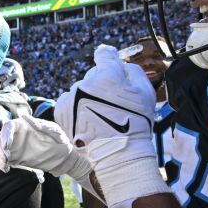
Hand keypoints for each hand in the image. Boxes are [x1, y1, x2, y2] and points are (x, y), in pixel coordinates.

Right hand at [0, 116, 92, 180]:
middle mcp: (17, 135)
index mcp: (24, 126)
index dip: (5, 134)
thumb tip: (25, 117)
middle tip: (5, 158)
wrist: (64, 157)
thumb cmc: (60, 140)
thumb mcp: (54, 131)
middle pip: (1, 139)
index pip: (9, 127)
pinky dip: (1, 164)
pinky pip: (4, 159)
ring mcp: (15, 147)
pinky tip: (5, 168)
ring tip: (4, 164)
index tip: (6, 145)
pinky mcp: (16, 158)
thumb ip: (41, 125)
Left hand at [54, 45, 165, 205]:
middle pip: (94, 75)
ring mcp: (72, 97)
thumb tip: (121, 64)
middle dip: (102, 84)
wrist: (117, 153)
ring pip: (81, 89)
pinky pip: (69, 101)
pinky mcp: (61, 109)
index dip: (108, 56)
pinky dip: (76, 107)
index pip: (104, 54)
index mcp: (107, 76)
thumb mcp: (145, 92)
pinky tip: (87, 120)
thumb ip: (133, 71)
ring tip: (99, 116)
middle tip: (111, 103)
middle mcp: (86, 83)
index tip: (108, 59)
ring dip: (87, 97)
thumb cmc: (135, 124)